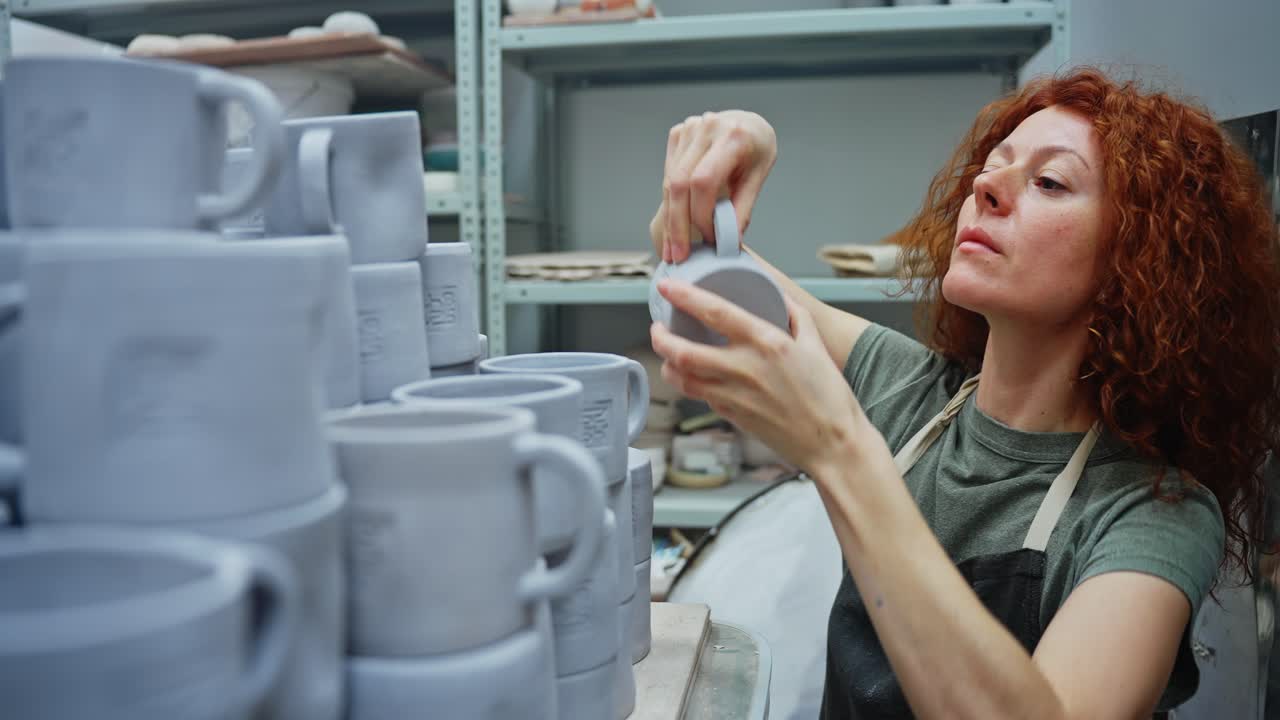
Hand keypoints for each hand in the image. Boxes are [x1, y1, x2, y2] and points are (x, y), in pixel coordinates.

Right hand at [649, 111, 777, 263]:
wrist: (748, 124)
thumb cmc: (757, 150)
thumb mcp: (759, 176)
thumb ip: (743, 207)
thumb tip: (729, 240)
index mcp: (733, 137)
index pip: (704, 181)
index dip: (702, 214)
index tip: (709, 238)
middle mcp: (706, 128)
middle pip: (680, 183)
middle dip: (677, 224)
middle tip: (678, 255)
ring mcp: (688, 129)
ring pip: (670, 182)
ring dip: (670, 219)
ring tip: (673, 249)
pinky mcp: (677, 134)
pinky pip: (668, 175)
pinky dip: (670, 202)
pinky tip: (673, 225)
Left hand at [649, 279, 869, 477]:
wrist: (832, 444)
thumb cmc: (829, 398)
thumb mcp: (817, 346)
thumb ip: (796, 316)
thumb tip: (780, 297)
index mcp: (767, 344)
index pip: (715, 313)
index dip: (685, 297)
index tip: (669, 288)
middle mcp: (745, 369)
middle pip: (684, 351)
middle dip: (660, 338)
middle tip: (656, 327)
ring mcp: (734, 396)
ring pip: (683, 378)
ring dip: (667, 364)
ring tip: (666, 353)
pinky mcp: (731, 416)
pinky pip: (699, 396)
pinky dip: (688, 383)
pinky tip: (690, 375)